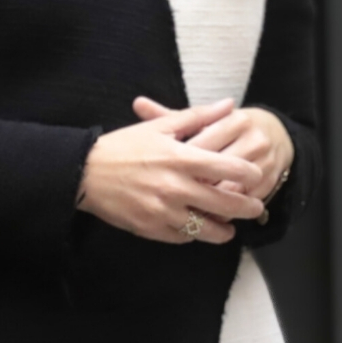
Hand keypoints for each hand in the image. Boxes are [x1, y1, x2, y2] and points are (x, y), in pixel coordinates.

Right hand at [77, 97, 265, 244]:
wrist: (85, 173)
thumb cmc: (123, 146)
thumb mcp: (159, 127)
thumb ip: (198, 116)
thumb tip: (228, 105)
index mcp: (180, 159)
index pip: (227, 168)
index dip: (248, 174)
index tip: (256, 176)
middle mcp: (175, 188)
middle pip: (224, 204)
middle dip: (246, 208)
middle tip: (255, 209)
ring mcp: (163, 212)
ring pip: (206, 229)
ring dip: (223, 230)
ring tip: (229, 228)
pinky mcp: (151, 229)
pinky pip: (183, 237)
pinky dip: (194, 235)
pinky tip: (199, 229)